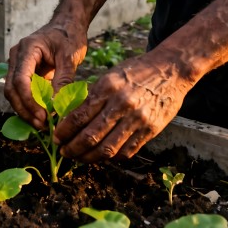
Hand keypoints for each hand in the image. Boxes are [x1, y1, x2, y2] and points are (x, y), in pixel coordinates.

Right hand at [5, 24, 87, 129]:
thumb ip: (63, 81)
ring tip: (43, 124)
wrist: (67, 25)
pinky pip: (20, 92)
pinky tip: (42, 116)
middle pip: (12, 89)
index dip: (30, 101)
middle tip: (43, 125)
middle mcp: (16, 56)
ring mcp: (17, 64)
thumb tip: (56, 107)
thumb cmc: (69, 36)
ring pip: (13, 93)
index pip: (20, 80)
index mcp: (27, 49)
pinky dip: (29, 105)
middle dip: (25, 109)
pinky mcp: (22, 72)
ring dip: (26, 110)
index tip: (44, 116)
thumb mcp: (70, 57)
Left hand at [54, 52, 192, 161]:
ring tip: (80, 157)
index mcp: (108, 87)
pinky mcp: (150, 130)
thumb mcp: (111, 76)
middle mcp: (122, 104)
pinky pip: (126, 151)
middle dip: (73, 148)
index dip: (64, 131)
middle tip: (64, 151)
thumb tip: (71, 117)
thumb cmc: (136, 71)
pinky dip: (111, 157)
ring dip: (89, 157)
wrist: (171, 70)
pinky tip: (102, 156)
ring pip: (107, 149)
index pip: (79, 115)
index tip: (57, 137)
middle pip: (90, 136)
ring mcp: (137, 119)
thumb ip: (94, 96)